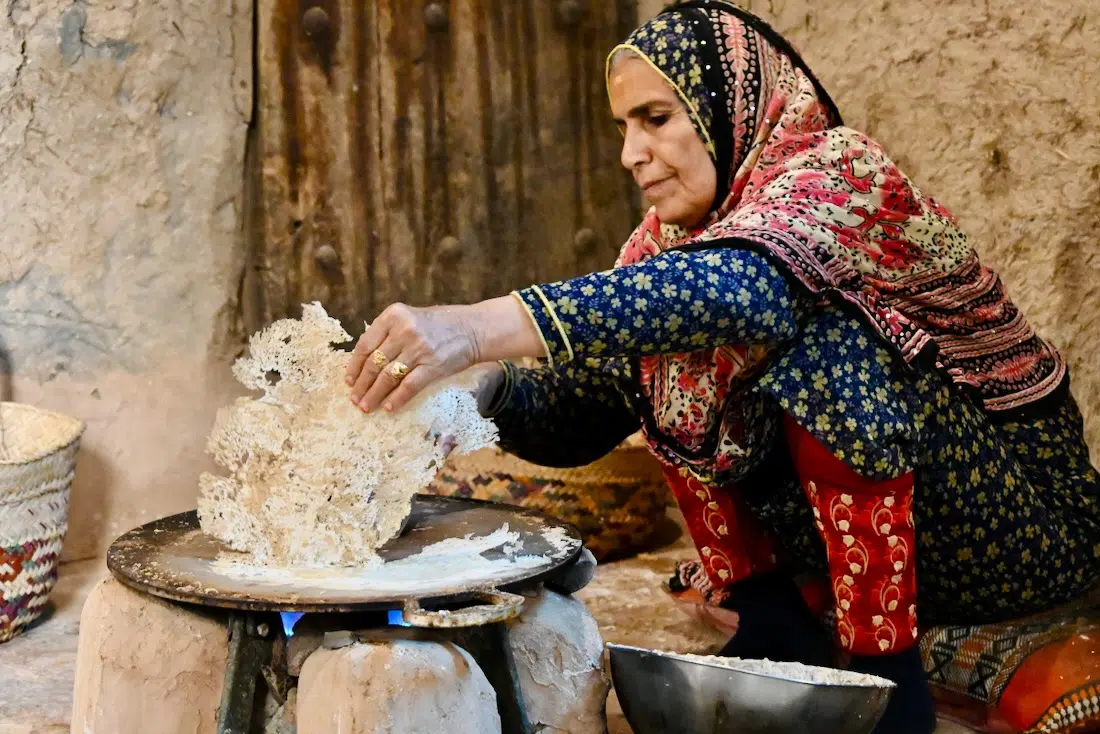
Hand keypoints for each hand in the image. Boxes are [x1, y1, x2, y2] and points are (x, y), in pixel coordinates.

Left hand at [345, 297, 541, 413]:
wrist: (472, 329)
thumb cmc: (439, 325)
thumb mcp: (410, 318)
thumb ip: (389, 333)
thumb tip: (364, 362)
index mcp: (394, 315)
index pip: (365, 344)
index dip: (354, 366)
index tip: (349, 381)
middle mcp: (404, 330)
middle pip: (374, 363)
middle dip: (362, 385)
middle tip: (355, 399)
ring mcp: (419, 349)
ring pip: (388, 377)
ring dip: (374, 395)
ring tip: (366, 407)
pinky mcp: (433, 366)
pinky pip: (408, 386)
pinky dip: (397, 398)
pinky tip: (388, 407)